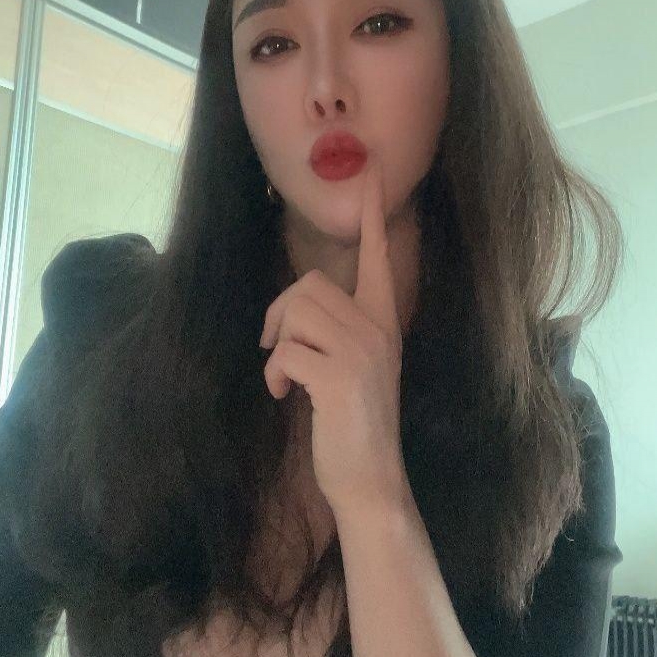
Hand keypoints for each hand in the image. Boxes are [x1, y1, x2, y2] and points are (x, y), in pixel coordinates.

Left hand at [259, 152, 406, 516]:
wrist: (370, 480)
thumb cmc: (352, 425)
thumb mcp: (352, 368)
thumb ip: (336, 332)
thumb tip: (291, 312)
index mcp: (382, 322)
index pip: (377, 258)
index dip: (370, 218)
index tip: (367, 176)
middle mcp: (377, 328)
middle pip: (308, 285)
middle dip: (278, 315)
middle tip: (275, 351)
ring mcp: (361, 351)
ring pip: (294, 313)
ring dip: (276, 348)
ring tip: (287, 380)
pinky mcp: (340, 376)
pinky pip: (285, 351)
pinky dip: (274, 375)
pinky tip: (287, 397)